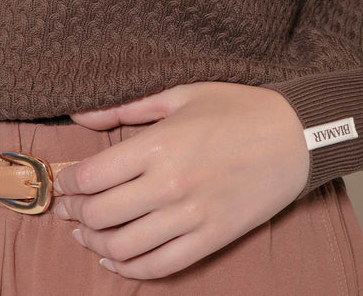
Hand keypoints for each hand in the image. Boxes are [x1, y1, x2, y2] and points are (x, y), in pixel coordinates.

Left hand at [52, 82, 309, 279]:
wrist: (296, 136)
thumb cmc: (239, 108)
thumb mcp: (183, 94)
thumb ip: (128, 106)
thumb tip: (80, 114)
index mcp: (159, 145)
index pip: (92, 176)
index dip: (70, 184)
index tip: (66, 182)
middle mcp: (169, 185)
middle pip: (100, 215)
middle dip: (76, 215)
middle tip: (70, 209)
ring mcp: (191, 216)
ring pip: (123, 247)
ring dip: (95, 245)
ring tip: (88, 235)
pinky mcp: (211, 238)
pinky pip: (159, 266)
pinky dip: (130, 269)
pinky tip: (117, 259)